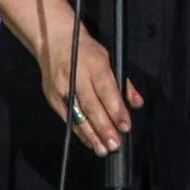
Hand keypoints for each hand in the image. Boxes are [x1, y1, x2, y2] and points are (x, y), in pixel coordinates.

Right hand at [39, 24, 143, 156]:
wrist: (54, 40)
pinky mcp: (52, 96)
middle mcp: (77, 77)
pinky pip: (67, 117)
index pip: (106, 91)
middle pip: (92, 106)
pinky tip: (89, 141)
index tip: (125, 126)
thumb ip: (124, 82)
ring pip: (78, 115)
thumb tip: (137, 103)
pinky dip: (78, 131)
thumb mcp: (109, 58)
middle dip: (104, 127)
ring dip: (91, 134)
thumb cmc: (86, 50)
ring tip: (103, 149)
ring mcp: (62, 88)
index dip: (116, 110)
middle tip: (115, 144)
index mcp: (94, 64)